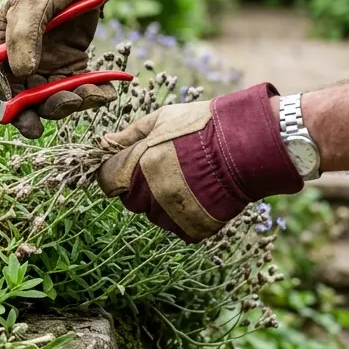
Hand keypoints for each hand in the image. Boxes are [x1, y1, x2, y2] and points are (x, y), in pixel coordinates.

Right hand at [0, 0, 129, 137]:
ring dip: (70, 103)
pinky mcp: (73, 66)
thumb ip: (22, 37)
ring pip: (54, 98)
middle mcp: (22, 64)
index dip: (5, 108)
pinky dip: (92, 94)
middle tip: (63, 105)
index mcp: (1, 51)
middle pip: (26, 101)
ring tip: (87, 96)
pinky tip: (104, 91)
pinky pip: (79, 88)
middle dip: (43, 110)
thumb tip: (23, 72)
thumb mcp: (28, 4)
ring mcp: (48, 67)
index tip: (22, 120)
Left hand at [97, 83, 304, 242]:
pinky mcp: (192, 228)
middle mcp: (149, 194)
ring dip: (161, 201)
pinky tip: (197, 194)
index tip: (127, 165)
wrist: (246, 145)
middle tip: (164, 168)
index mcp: (136, 166)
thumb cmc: (201, 126)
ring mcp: (171, 214)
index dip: (114, 172)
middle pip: (129, 199)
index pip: (106, 180)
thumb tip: (103, 143)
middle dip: (139, 186)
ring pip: (152, 214)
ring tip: (186, 179)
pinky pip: (176, 226)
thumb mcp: (160, 119)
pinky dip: (182, 215)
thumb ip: (128, 135)